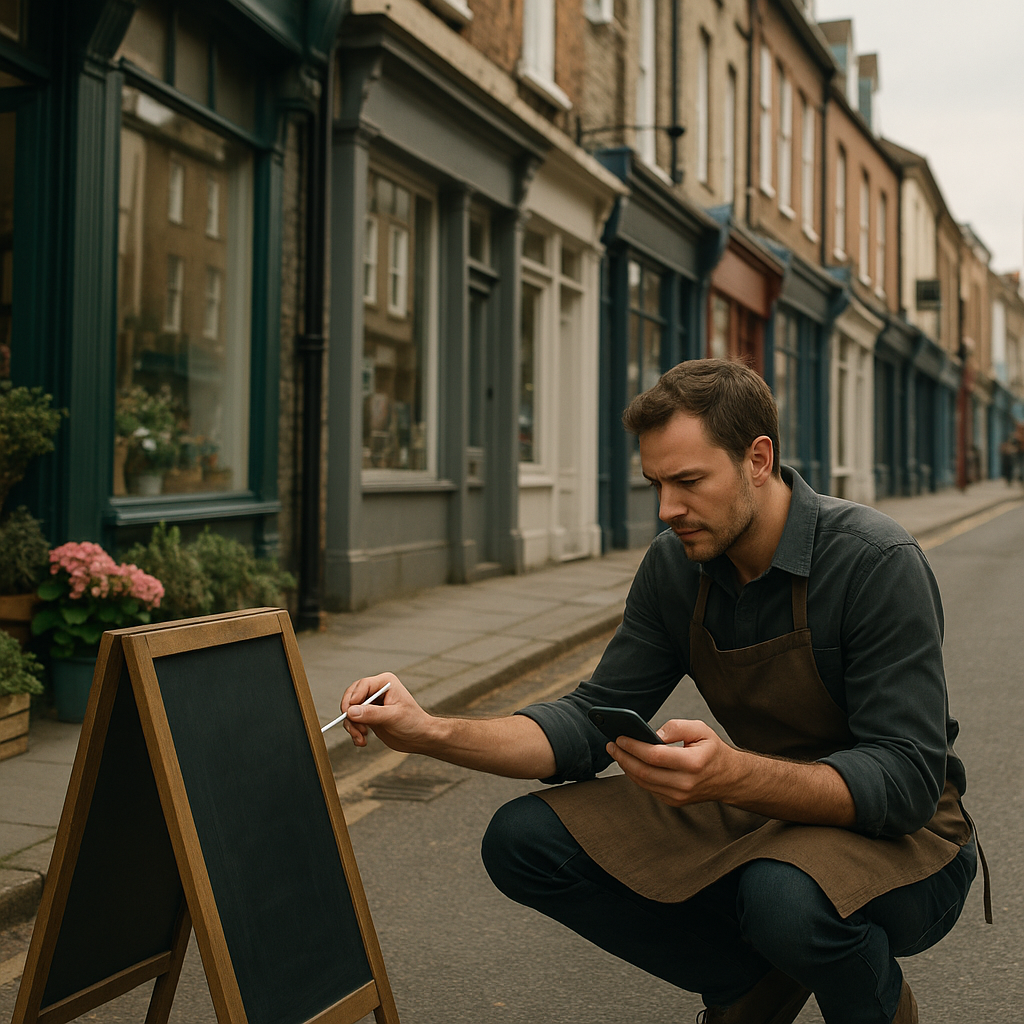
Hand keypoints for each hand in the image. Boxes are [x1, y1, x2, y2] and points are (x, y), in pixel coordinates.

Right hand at [341, 672, 433, 752]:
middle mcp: (377, 691)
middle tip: (356, 728)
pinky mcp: (369, 717)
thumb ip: (372, 713)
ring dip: (352, 727)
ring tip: (361, 737)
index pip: (362, 686)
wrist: (420, 737)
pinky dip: (354, 732)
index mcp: (385, 683)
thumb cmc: (414, 722)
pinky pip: (353, 722)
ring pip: (350, 712)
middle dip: (351, 715)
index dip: (353, 698)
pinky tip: (362, 740)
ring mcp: (372, 704)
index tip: (349, 712)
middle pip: (352, 698)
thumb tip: (351, 712)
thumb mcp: (393, 717)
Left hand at [609, 719, 857, 825]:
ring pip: (644, 782)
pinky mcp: (674, 801)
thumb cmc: (713, 750)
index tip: (619, 736)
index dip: (634, 746)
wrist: (730, 778)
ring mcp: (679, 796)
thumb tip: (652, 734)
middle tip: (611, 744)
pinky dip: (635, 775)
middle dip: (623, 757)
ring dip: (626, 767)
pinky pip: (648, 788)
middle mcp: (685, 783)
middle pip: (644, 771)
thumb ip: (676, 727)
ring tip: (616, 751)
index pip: (655, 756)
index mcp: (693, 763)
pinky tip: (628, 762)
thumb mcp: (701, 729)